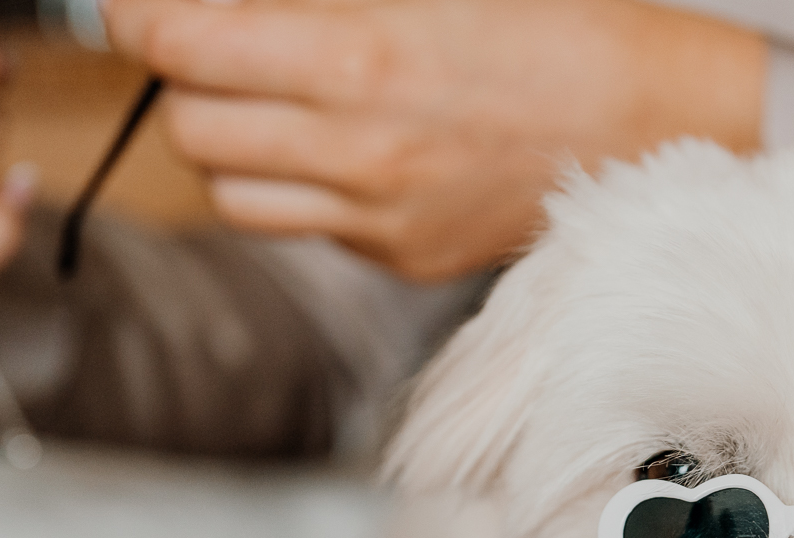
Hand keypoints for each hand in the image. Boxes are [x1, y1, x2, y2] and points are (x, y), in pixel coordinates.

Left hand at [107, 0, 764, 280]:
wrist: (659, 121)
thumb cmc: (561, 23)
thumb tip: (229, 4)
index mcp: (360, 57)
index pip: (178, 43)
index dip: (135, 15)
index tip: (134, 5)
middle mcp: (359, 152)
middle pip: (188, 124)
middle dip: (182, 76)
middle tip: (211, 42)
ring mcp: (380, 218)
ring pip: (229, 190)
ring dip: (228, 140)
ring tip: (270, 100)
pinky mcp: (404, 257)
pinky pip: (304, 226)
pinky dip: (298, 185)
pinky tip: (348, 145)